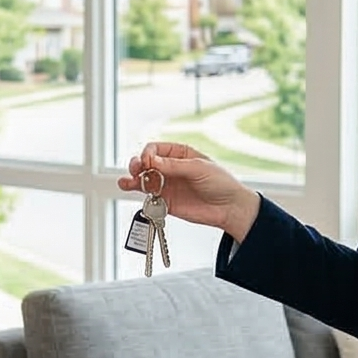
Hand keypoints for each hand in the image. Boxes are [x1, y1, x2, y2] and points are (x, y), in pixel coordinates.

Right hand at [119, 142, 259, 244]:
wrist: (230, 208)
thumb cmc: (221, 183)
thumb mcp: (200, 168)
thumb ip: (174, 166)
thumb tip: (152, 161)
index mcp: (180, 154)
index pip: (156, 149)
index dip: (148, 154)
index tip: (148, 161)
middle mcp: (170, 168)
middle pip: (145, 163)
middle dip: (138, 164)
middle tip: (137, 170)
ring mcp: (167, 185)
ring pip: (143, 179)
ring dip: (133, 178)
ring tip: (127, 182)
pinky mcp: (165, 201)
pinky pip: (147, 196)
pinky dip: (137, 193)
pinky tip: (131, 189)